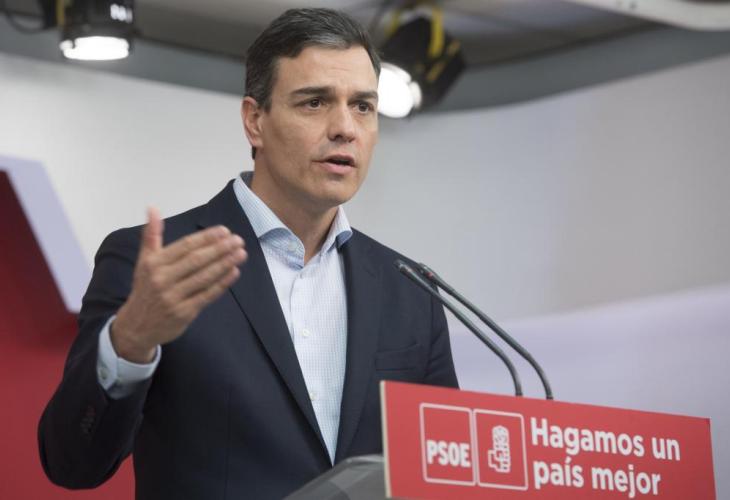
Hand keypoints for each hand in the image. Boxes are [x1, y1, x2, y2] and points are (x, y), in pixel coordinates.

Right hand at [111, 207, 246, 362]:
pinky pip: (206, 295)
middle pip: (196, 260)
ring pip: (204, 277)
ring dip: (225, 264)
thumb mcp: (144, 261)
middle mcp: (162, 279)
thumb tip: (153, 208)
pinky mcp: (184, 313)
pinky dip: (222, 283)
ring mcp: (173, 297)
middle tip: (238, 240)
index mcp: (154, 263)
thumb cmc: (146, 289)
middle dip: (220, 249)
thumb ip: (151, 235)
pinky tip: (234, 272)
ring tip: (241, 253)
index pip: (185, 246)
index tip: (224, 231)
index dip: (206, 238)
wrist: (136, 326)